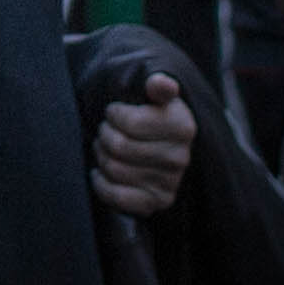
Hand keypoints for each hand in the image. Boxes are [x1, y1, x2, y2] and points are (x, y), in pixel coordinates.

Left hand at [93, 71, 196, 216]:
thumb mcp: (154, 95)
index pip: (129, 122)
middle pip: (118, 146)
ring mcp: (170, 182)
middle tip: (106, 130)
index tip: (116, 112)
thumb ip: (157, 86)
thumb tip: (160, 83)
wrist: (155, 145)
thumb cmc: (147, 114)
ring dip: (101, 156)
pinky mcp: (157, 202)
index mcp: (183, 127)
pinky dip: (101, 183)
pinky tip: (100, 171)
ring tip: (106, 148)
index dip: (114, 115)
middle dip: (104, 135)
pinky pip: (116, 196)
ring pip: (114, 169)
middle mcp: (181, 158)